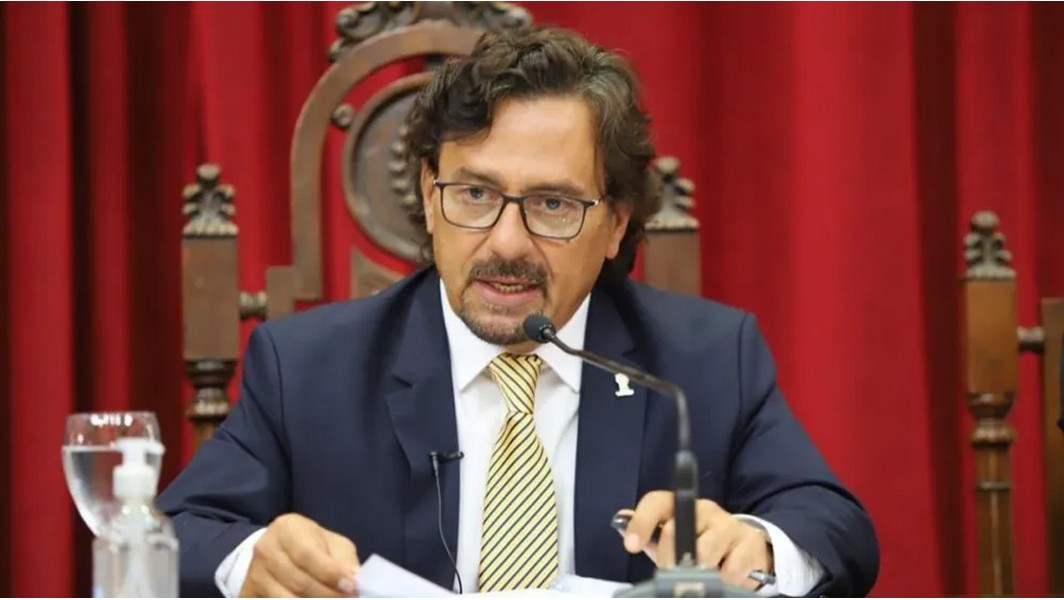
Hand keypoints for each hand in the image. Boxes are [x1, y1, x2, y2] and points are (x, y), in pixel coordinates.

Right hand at [240, 513, 360, 597]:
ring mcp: (255, 574)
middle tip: (348, 599)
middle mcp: (265, 549)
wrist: (276, 552)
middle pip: (298, 582)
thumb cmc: (310, 545)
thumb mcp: (330, 543)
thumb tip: (356, 580)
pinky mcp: (249, 594)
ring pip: (286, 599)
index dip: (330, 573)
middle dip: (327, 595)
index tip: (351, 587)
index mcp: (287, 528)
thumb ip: (343, 559)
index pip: (308, 555)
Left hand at [618, 491, 772, 591]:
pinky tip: (724, 577)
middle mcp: (705, 509)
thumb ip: (648, 533)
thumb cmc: (700, 545)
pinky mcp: (749, 544)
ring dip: (699, 572)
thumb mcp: (671, 540)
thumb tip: (620, 522)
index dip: (641, 521)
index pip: (657, 502)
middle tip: (673, 573)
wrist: (746, 551)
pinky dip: (724, 581)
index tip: (631, 544)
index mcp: (681, 506)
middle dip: (669, 560)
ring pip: (704, 553)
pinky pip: (730, 570)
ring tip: (702, 576)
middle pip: (677, 532)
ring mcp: (729, 525)